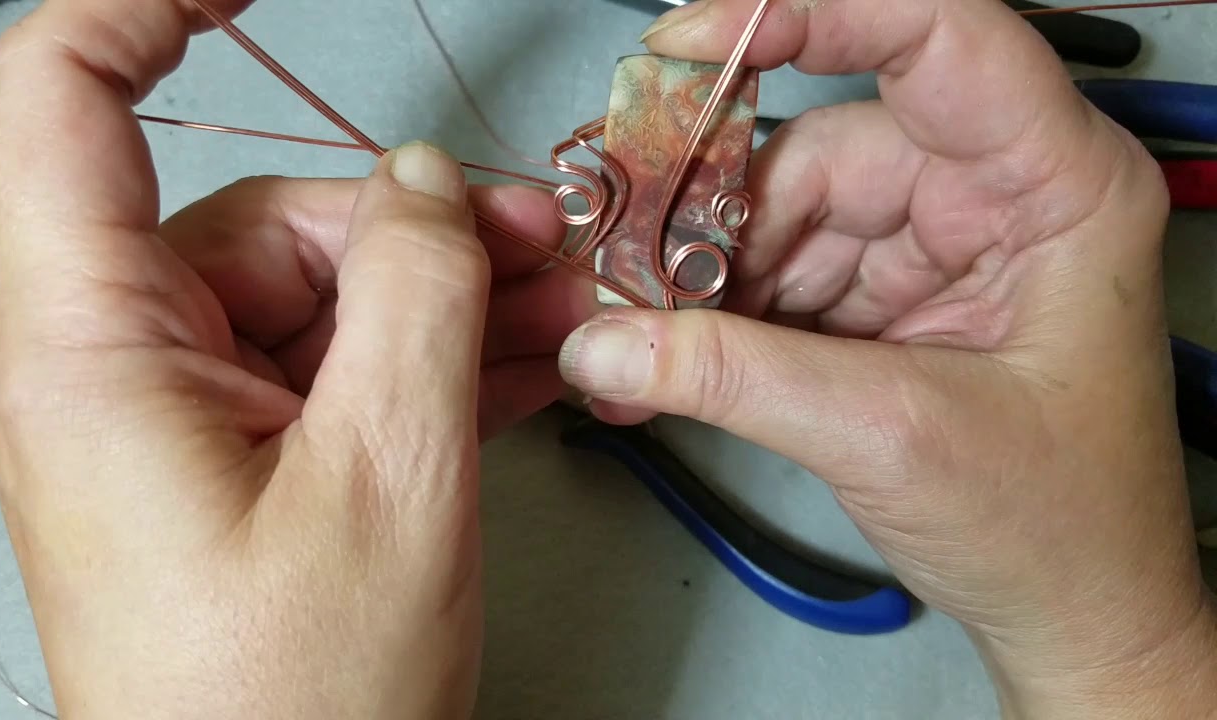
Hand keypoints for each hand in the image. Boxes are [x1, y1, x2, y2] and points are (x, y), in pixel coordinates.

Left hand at [0, 1, 589, 716]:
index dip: (149, 6)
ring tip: (559, 314)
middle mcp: (120, 369)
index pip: (65, 97)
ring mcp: (186, 420)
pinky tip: (517, 361)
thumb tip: (429, 189)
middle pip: (271, 219)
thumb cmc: (294, 705)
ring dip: (445, 297)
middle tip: (540, 247)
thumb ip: (418, 294)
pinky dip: (425, 359)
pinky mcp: (242, 465)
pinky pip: (336, 370)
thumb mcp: (392, 474)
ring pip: (324, 299)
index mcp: (95, 348)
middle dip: (418, 225)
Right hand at [559, 0, 1216, 714]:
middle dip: (717, 207)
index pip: (936, 38)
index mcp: (1055, 188)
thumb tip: (610, 342)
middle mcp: (998, 198)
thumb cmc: (1061, 527)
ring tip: (646, 330)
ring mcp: (942, 248)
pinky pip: (789, 271)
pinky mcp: (896, 300)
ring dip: (709, 271)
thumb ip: (735, 378)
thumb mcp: (892, 435)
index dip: (812, 18)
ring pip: (791, 212)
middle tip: (629, 258)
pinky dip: (725, 310)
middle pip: (828, 144)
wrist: (1073, 618)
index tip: (695, 41)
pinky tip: (679, 351)